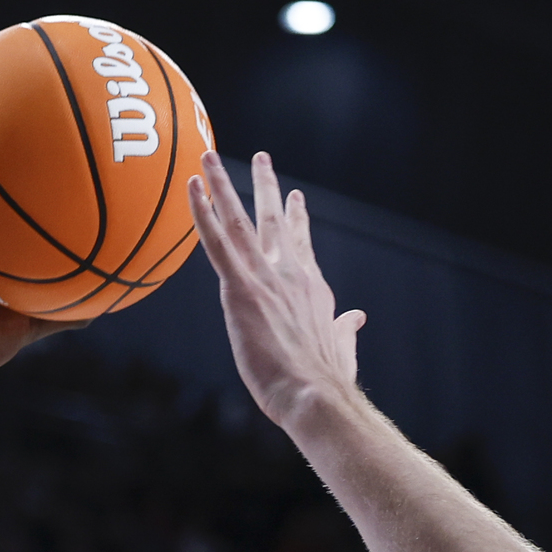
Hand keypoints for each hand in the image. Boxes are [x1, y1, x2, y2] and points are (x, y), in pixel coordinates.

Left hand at [189, 152, 366, 431]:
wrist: (317, 395)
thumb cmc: (327, 381)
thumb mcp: (342, 348)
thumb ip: (346, 329)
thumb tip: (358, 317)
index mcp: (312, 288)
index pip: (301, 244)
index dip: (297, 219)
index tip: (294, 198)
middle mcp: (290, 273)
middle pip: (273, 220)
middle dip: (266, 186)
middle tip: (260, 158)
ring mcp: (265, 277)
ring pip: (239, 220)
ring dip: (222, 184)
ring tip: (209, 157)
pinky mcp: (241, 290)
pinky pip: (216, 242)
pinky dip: (203, 211)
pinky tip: (193, 187)